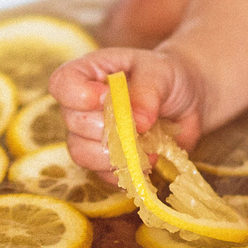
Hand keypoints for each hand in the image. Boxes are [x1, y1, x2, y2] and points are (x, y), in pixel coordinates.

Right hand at [48, 48, 208, 179]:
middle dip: (107, 127)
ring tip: (146, 145)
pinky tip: (149, 158)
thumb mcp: (160, 73)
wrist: (186, 98)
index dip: (77, 95)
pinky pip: (102, 174)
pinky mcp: (105, 159)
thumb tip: (137, 123)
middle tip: (140, 125)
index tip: (105, 98)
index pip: (62, 83)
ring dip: (114, 154)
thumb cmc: (167, 76)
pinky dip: (126, 170)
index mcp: (90, 73)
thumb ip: (147, 92)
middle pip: (72, 121)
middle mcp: (83, 104)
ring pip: (81, 152)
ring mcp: (91, 134)